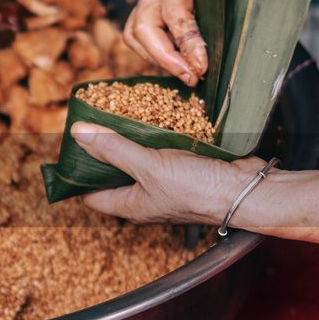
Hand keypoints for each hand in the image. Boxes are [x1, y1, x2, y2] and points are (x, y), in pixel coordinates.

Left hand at [71, 122, 266, 224]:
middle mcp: (147, 198)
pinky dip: (158, 134)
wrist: (246, 190)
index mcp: (132, 206)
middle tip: (95, 121)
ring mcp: (168, 184)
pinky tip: (154, 116)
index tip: (72, 147)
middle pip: (116, 174)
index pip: (92, 196)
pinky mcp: (187, 168)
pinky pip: (165, 151)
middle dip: (105, 150)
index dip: (78, 175)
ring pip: (141, 159)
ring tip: (120, 113)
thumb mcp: (148, 166)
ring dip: (132, 138)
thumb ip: (113, 149)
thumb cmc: (196, 188)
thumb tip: (76, 133)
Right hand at [122, 0, 207, 86]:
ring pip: (134, 34)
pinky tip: (177, 62)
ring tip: (185, 73)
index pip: (174, 12)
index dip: (187, 45)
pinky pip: (137, 35)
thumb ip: (217, 16)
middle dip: (165, 58)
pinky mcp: (144, 4)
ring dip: (157, 59)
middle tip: (191, 77)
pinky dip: (154, 53)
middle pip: (144, 26)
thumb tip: (204, 61)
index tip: (201, 67)